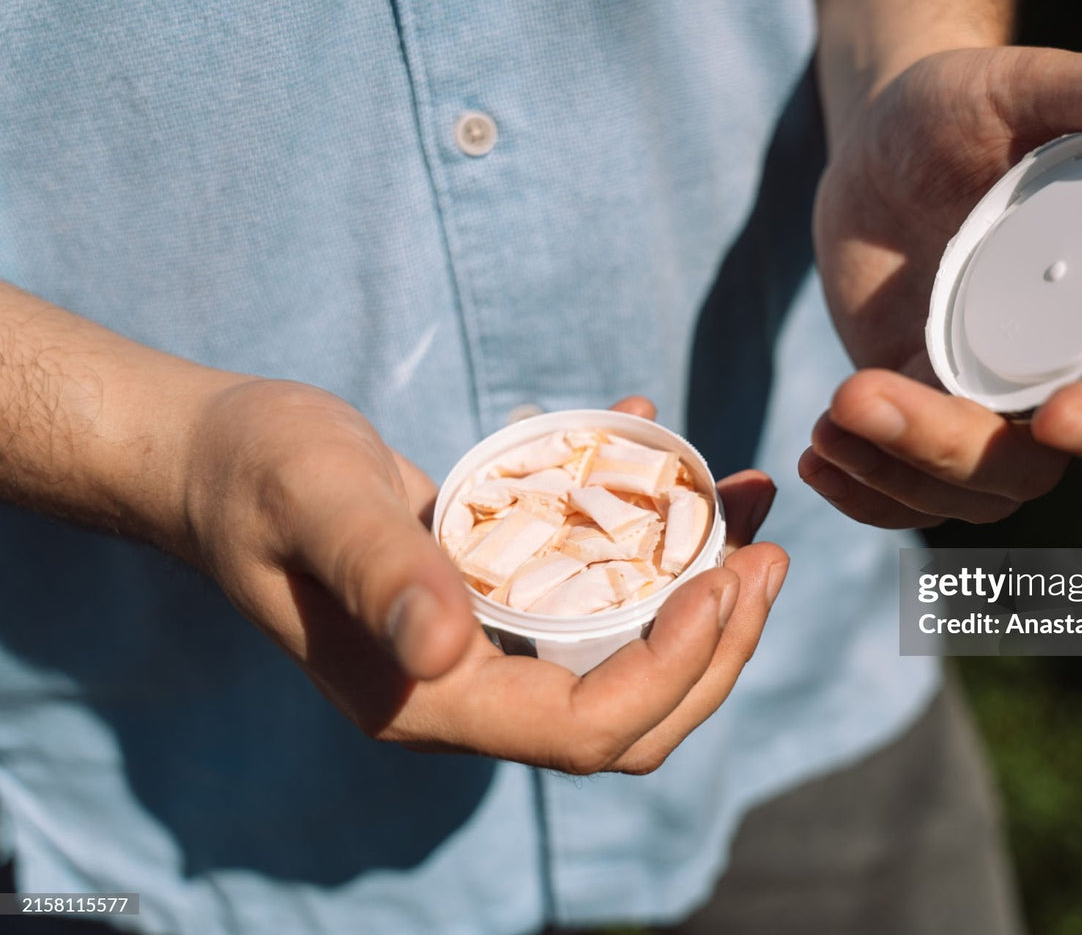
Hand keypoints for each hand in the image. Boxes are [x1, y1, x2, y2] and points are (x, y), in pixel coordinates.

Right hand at [179, 381, 786, 773]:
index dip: (672, 672)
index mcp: (428, 702)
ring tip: (754, 507)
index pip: (586, 731)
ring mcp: (481, 652)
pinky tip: (661, 451)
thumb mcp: (316, 504)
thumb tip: (447, 653)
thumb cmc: (252, 474)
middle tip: (770, 557)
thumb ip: (382, 574)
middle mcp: (465, 693)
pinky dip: (642, 536)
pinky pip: (590, 590)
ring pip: (625, 653)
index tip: (723, 583)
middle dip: (715, 646)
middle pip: (629, 714)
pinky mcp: (489, 601)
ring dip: (702, 588)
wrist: (211, 460)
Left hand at [805, 47, 1081, 526]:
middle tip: (860, 391)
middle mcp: (1062, 372)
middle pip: (1033, 465)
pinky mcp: (920, 412)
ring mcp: (985, 402)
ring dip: (892, 473)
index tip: (1060, 416)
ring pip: (963, 490)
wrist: (881, 138)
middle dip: (949, 448)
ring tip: (829, 416)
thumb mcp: (1037, 85)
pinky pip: (905, 490)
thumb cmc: (968, 104)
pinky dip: (862, 492)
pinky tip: (813, 453)